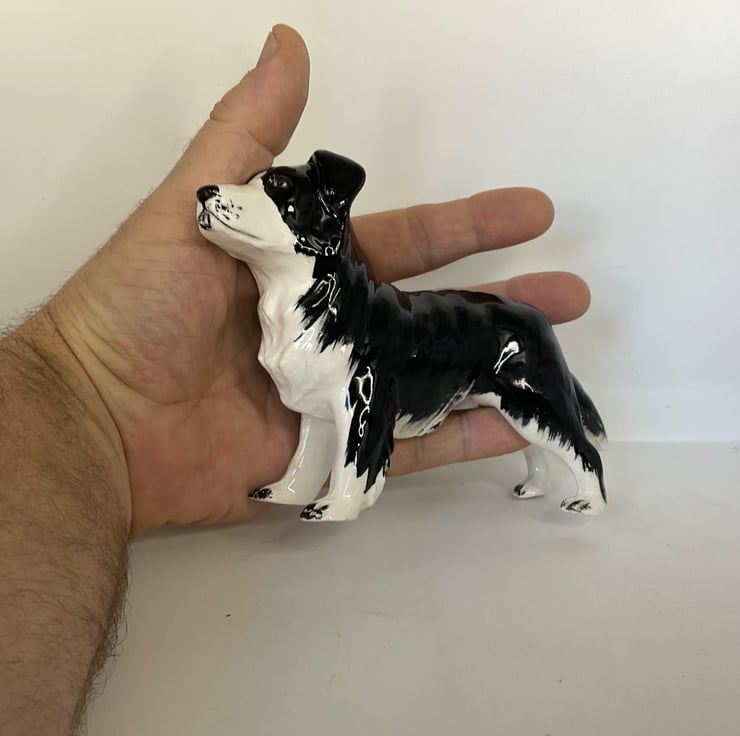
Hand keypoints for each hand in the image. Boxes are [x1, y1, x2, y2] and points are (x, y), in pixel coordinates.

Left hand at [48, 25, 588, 533]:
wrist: (100, 419)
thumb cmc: (139, 304)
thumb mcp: (196, 205)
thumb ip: (249, 134)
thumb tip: (288, 44)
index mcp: (313, 271)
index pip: (407, 242)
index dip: (468, 227)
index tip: (531, 213)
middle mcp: (334, 330)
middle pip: (435, 310)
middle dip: (504, 300)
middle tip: (569, 294)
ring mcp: (336, 392)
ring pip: (432, 377)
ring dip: (495, 366)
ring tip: (555, 358)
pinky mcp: (329, 450)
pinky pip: (406, 447)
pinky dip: (460, 440)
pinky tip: (512, 427)